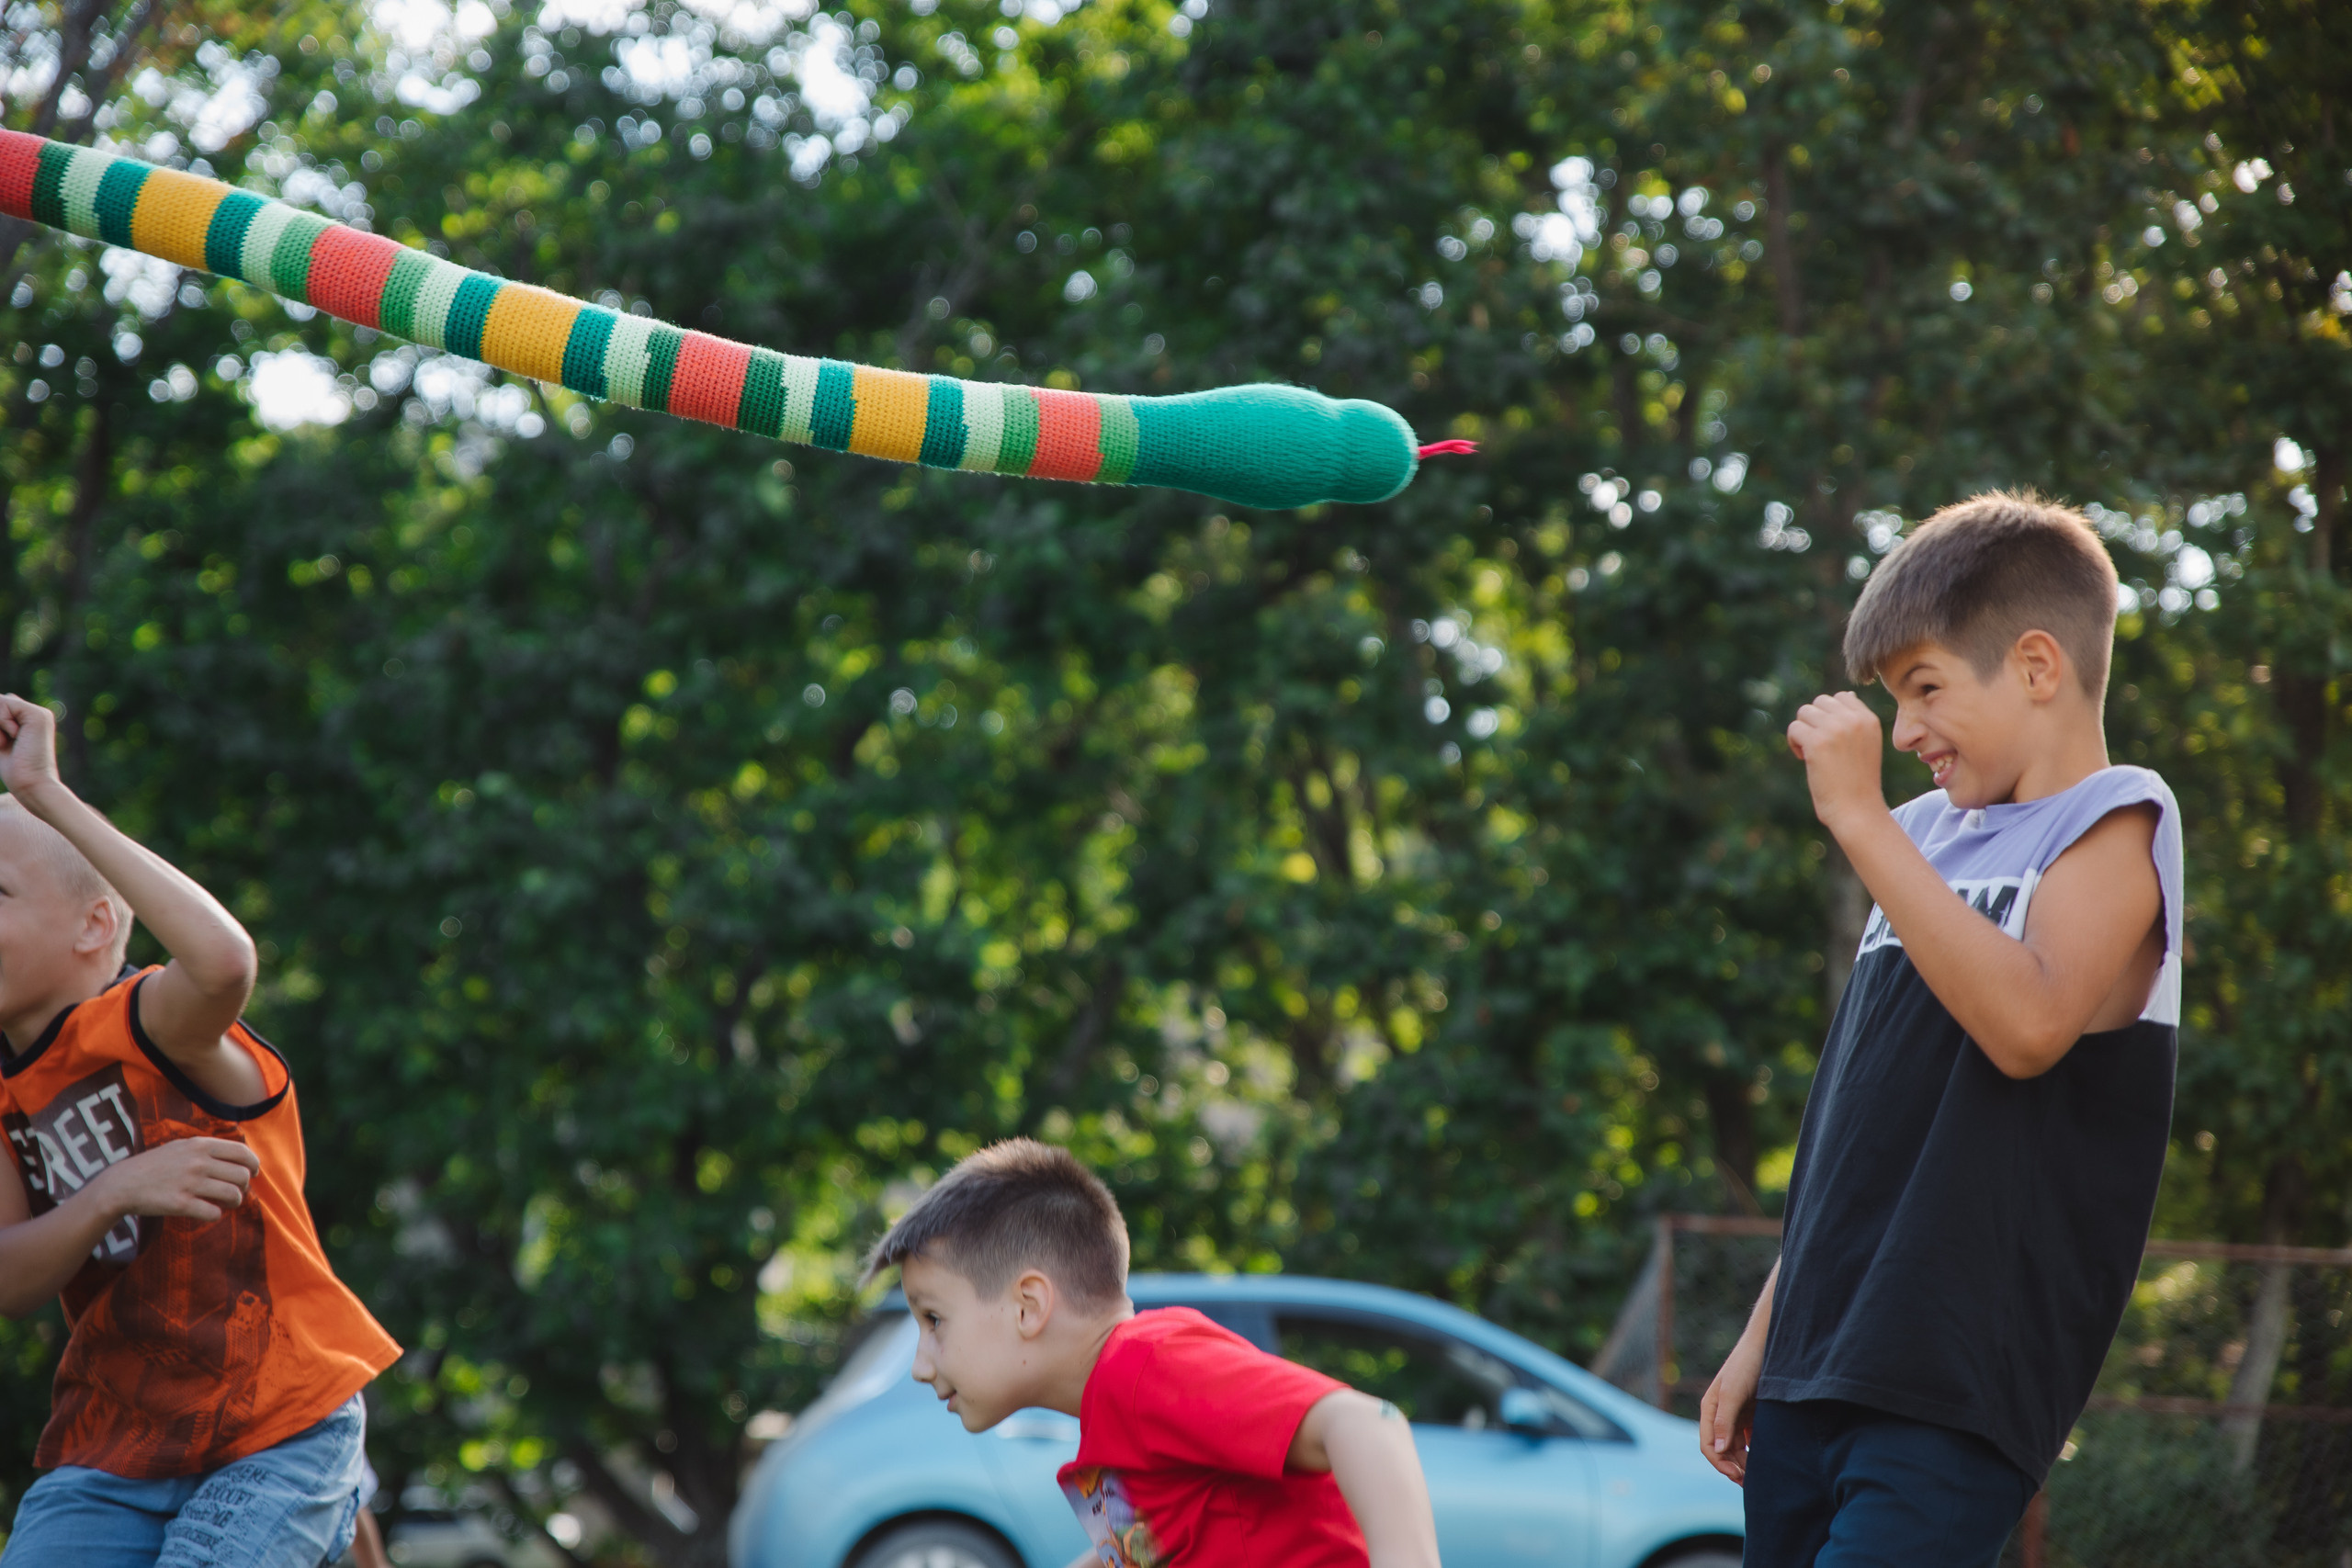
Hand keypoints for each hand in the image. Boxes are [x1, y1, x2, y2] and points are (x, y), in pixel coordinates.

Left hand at [0, 694, 65, 804]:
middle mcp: (36, 714)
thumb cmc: (14, 770)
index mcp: (29, 721)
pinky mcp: (38, 715)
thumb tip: (1, 699)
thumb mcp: (0, 741)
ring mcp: (39, 713)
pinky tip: (16, 736)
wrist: (32, 784)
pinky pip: (5, 703)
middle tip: (5, 744)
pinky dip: (1, 722)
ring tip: (9, 742)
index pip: (0, 707)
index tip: (2, 744)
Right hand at [88, 1137, 258, 1223]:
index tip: (253, 1173)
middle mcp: (198, 1162)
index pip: (242, 1153)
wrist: (122, 1184)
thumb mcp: (181, 1146)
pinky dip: (215, 1215)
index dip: (253, 1164)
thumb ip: (208, 1149)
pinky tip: (208, 1212)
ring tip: (226, 1203)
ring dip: (234, 1202)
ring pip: (233, 1195)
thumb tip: (240, 1157)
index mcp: (200, 1145)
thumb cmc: (155, 1165)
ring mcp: (190, 1183)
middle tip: (236, 1192)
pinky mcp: (181, 1204)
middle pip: (242, 1176)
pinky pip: (214, 1213)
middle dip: (244, 1186)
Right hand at [1698, 1330, 1763, 1484]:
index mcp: (1710, 1410)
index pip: (1708, 1445)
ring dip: (1745, 1462)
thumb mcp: (1732, 1393)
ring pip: (1737, 1447)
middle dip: (1734, 1467)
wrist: (1769, 1345)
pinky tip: (1768, 1459)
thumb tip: (1716, 1449)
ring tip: (1761, 1475)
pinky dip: (1756, 1451)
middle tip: (1752, 1483)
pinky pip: (1751, 1439)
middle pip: (1723, 1450)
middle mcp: (1721, 1415)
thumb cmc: (1747, 1365)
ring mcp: (1737, 1415)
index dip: (1720, 1464)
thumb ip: (1723, 1421)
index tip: (1738, 1476)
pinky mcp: (1753, 1415)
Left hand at [1786, 691, 1885, 831]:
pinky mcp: (1817, 741)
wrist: (1858, 810)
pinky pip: (1794, 728)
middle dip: (1814, 722)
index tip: (1832, 740)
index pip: (1840, 697)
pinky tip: (1805, 760)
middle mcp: (1853, 719)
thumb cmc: (1858, 781)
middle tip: (1819, 747)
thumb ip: (1855, 720)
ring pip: (1804, 712)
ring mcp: (1835, 728)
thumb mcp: (1866, 744)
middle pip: (1819, 702)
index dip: (1829, 717)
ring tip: (1812, 754)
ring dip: (1803, 732)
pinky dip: (1794, 743)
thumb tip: (1845, 695)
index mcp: (1868, 719)